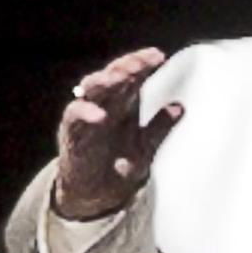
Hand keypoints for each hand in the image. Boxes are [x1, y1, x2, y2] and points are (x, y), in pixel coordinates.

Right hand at [52, 48, 182, 220]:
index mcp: (123, 103)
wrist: (97, 196)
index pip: (131, 76)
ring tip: (119, 78)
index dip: (141, 63)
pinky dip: (85, 114)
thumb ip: (160, 127)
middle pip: (112, 76)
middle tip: (140, 63)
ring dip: (104, 82)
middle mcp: (104, 104)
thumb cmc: (120, 165)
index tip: (158, 56)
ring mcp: (85, 117)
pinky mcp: (71, 134)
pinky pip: (74, 117)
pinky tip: (99, 115)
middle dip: (125, 67)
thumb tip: (180, 107)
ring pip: (91, 90)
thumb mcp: (146, 147)